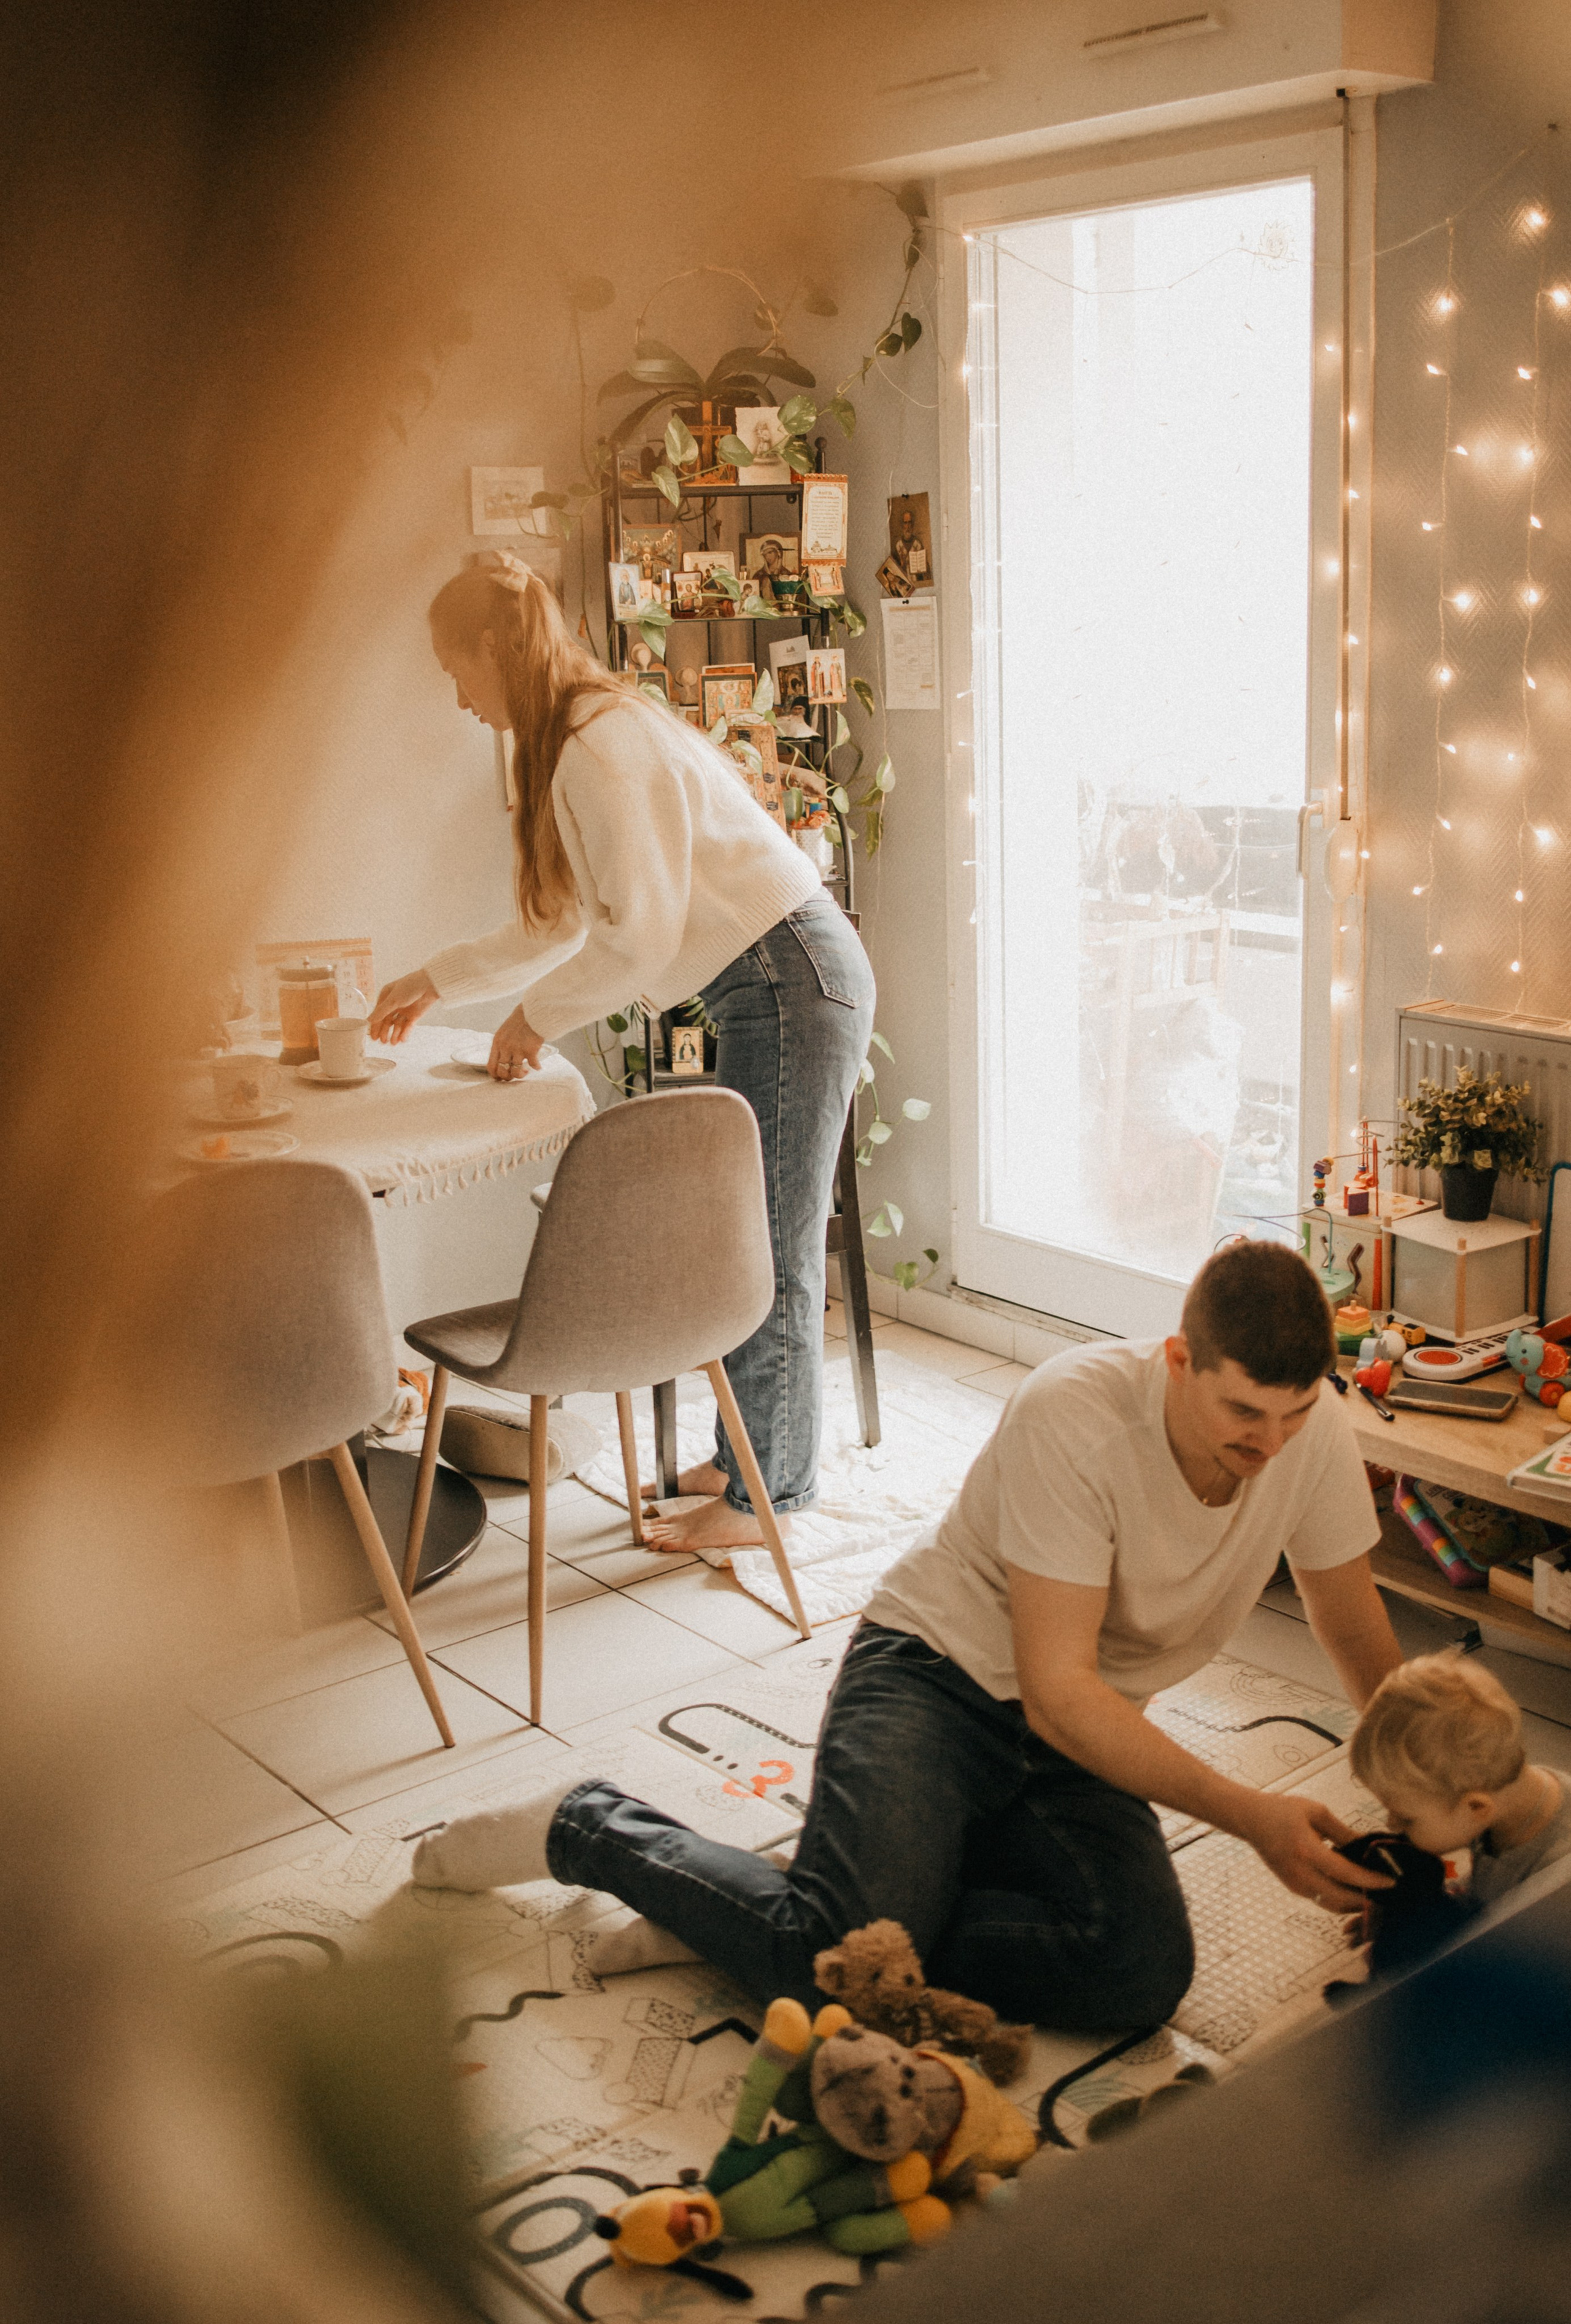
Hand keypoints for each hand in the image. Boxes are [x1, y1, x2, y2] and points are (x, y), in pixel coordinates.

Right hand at [369, 970, 437, 1043]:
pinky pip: (408, 1026)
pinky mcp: (414, 1015)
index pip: (378, 1014)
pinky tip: (402, 1039)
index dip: (375, 1025)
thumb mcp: (392, 1000)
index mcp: (386, 997)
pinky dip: (405, 1032)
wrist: (429, 985)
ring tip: (393, 1043)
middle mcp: (394, 1004)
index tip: (373, 1036)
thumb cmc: (410, 987)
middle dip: (384, 1031)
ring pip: (397, 1024)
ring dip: (395, 1033)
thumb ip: (381, 1012)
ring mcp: (405, 1010)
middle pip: (387, 1020)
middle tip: (382, 1041)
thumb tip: (368, 1020)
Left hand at [488, 1006, 543, 1080]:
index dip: (496, 1075)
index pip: (491, 1066)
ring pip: (516, 1072)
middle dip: (508, 1077)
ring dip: (521, 1074)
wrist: (533, 1011)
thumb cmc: (520, 1021)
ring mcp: (518, 1049)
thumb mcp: (505, 1032)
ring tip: (526, 1071)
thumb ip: (502, 1045)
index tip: (502, 1078)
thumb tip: (504, 1061)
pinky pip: (532, 1065)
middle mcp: (505, 1047)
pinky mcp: (530, 1050)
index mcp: (497, 1043)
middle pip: (502, 1071)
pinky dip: (536, 1067)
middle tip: (514, 1075)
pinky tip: (538, 1066)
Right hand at [1236, 1793, 1395, 1912]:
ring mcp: (1295, 1884)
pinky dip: (1340, 1899)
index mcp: (1306, 1850)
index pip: (1345, 1873)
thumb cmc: (1282, 1810)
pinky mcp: (1293, 1888)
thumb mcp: (1316, 1812)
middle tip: (1386, 1895)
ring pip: (1332, 1905)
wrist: (1250, 1820)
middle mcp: (1300, 1873)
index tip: (1391, 1882)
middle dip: (1366, 1900)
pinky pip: (1322, 1899)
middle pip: (1341, 1899)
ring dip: (1354, 1903)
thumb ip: (1343, 1832)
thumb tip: (1369, 1846)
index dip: (1370, 1881)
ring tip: (1373, 1894)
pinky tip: (1352, 1888)